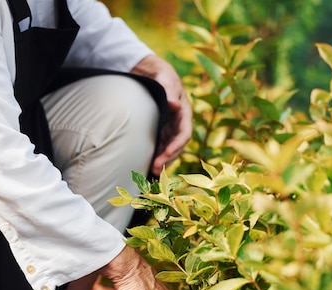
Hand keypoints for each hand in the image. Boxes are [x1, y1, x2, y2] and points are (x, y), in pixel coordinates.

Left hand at [131, 55, 192, 175]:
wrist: (151, 74)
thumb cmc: (160, 75)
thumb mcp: (164, 78)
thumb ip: (169, 90)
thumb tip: (174, 104)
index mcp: (184, 113)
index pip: (184, 134)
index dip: (177, 146)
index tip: (167, 154)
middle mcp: (178, 124)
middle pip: (176, 146)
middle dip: (167, 159)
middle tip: (155, 170)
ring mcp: (169, 130)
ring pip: (168, 150)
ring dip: (161, 162)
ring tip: (149, 174)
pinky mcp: (160, 132)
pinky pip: (159, 148)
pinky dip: (155, 157)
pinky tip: (146, 167)